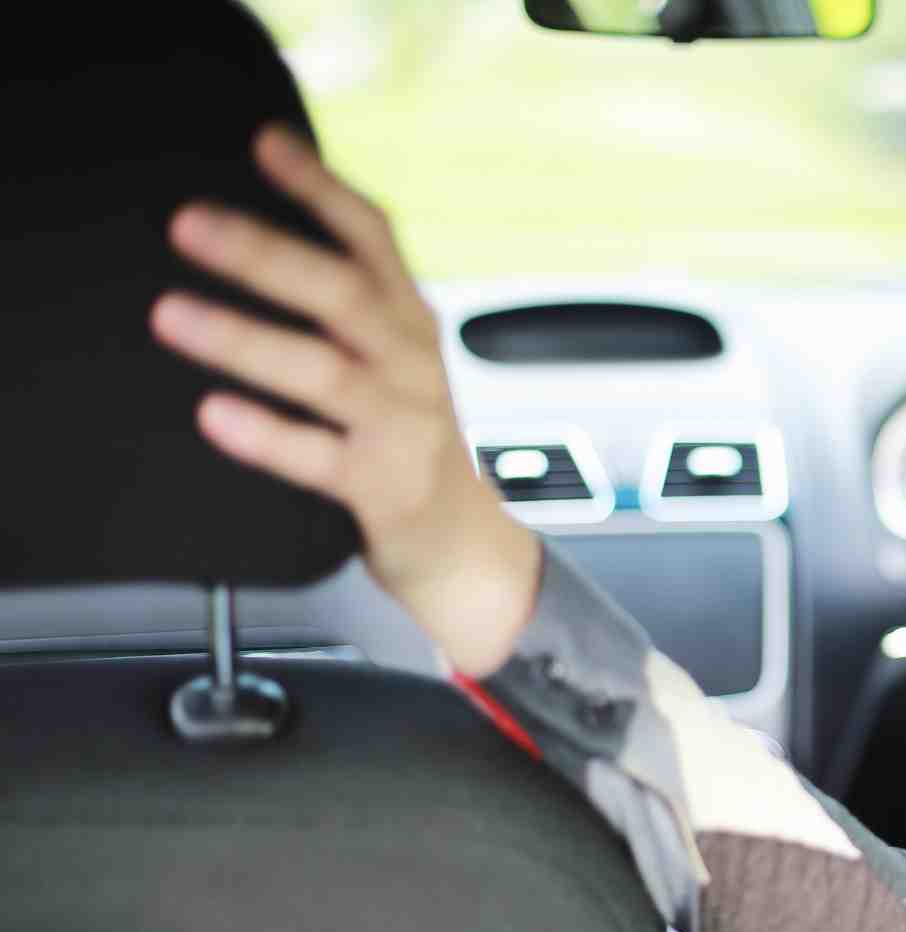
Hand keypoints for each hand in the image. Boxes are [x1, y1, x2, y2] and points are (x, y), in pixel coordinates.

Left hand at [150, 122, 540, 677]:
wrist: (464, 545)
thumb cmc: (410, 441)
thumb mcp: (396, 358)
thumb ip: (351, 303)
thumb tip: (258, 232)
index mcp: (411, 321)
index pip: (374, 237)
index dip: (322, 188)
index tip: (265, 144)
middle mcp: (412, 363)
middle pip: (344, 294)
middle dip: (264, 253)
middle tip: (190, 224)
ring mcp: (403, 425)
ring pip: (325, 372)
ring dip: (245, 338)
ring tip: (172, 315)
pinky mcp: (386, 487)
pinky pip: (321, 457)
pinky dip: (267, 436)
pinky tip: (215, 415)